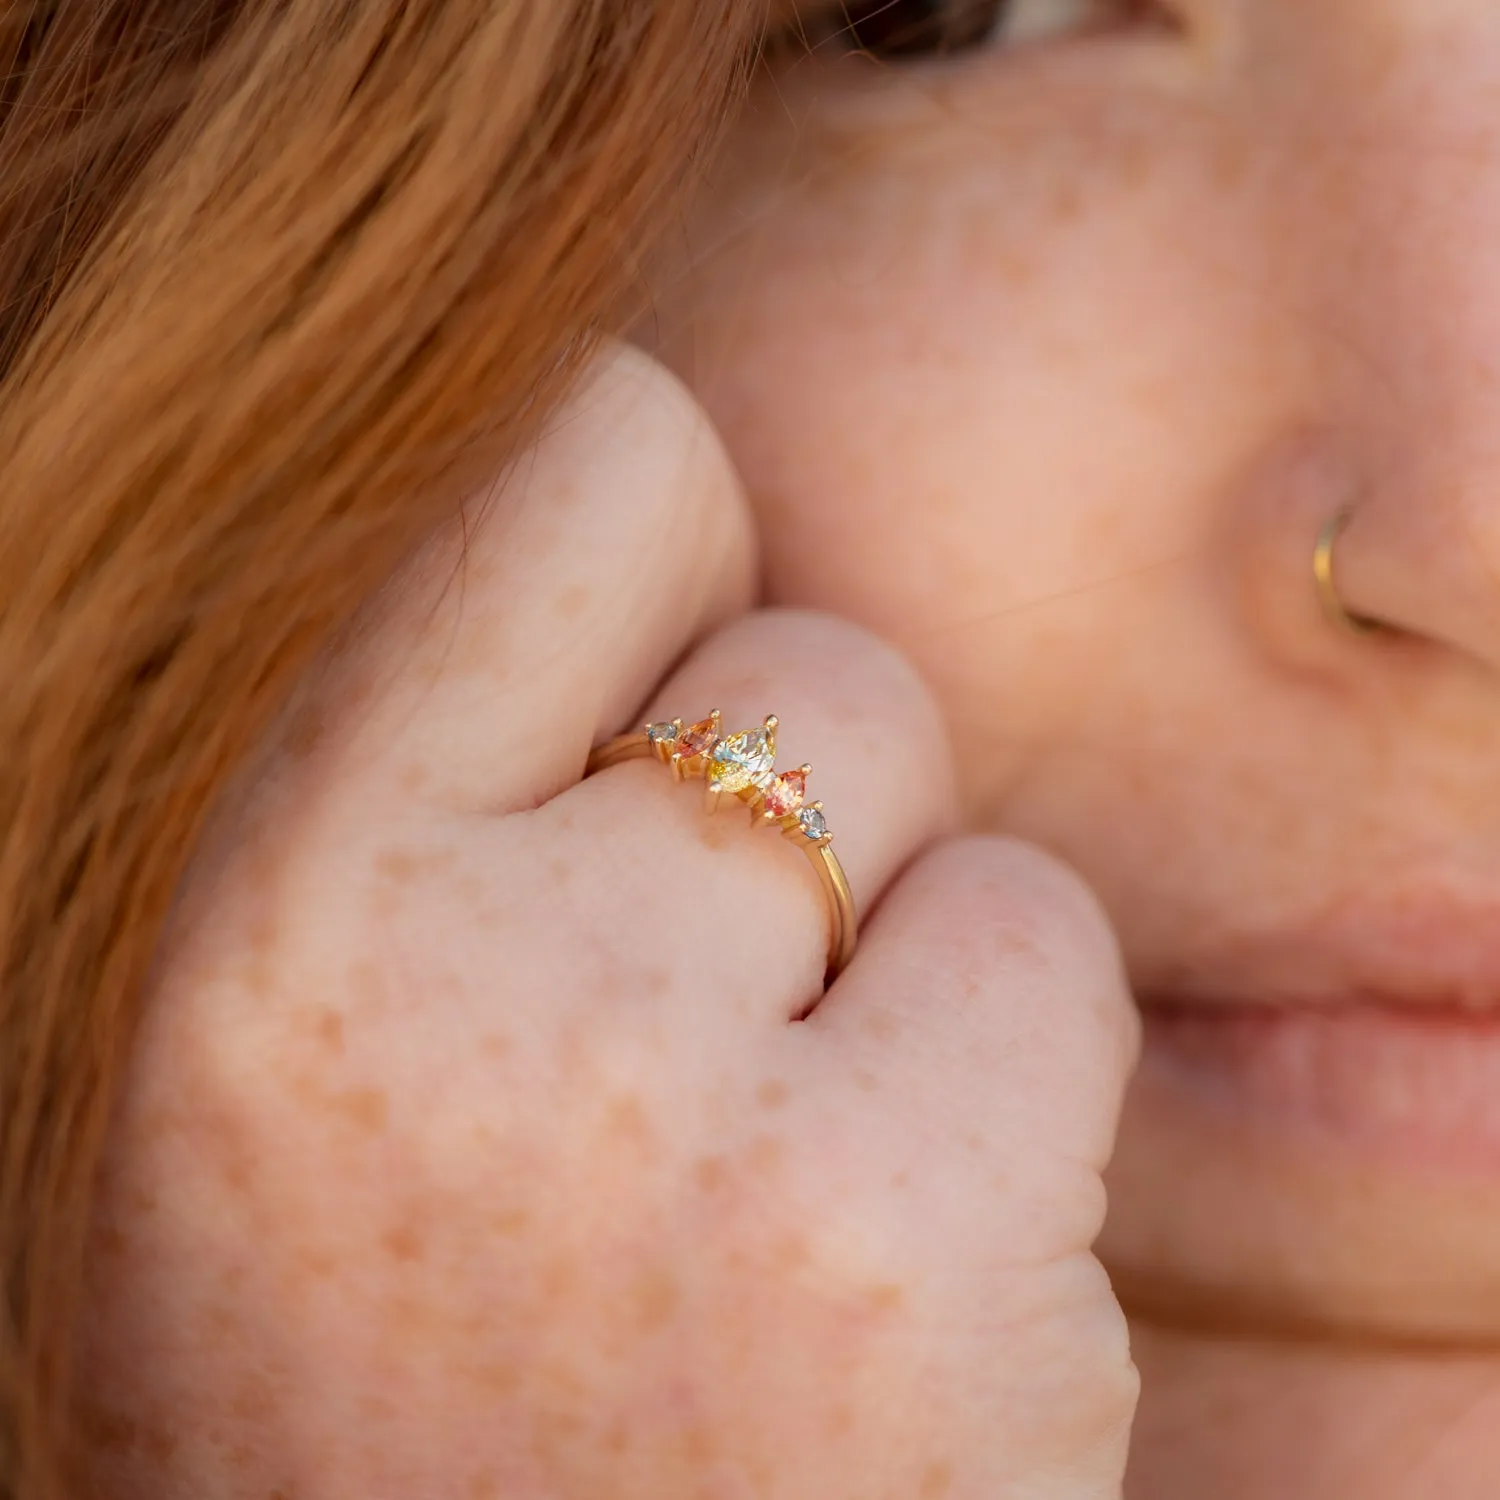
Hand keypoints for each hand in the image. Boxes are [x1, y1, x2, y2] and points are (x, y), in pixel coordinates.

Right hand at [81, 347, 1139, 1498]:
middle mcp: (473, 994)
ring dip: (906, 944)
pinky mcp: (919, 1258)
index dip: (677, 553)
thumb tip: (672, 546)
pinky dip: (1016, 1081)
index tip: (686, 675)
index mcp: (286, 923)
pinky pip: (1048, 958)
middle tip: (724, 1010)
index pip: (590, 479)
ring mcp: (713, 1130)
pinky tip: (905, 1260)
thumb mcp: (314, 1072)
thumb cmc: (410, 1378)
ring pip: (938, 794)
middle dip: (805, 790)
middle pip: (811, 648)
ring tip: (794, 1160)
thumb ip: (461, 795)